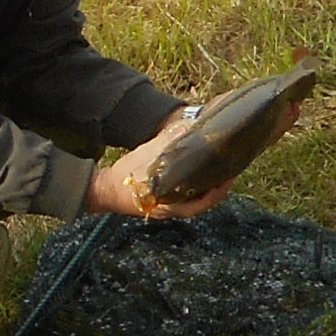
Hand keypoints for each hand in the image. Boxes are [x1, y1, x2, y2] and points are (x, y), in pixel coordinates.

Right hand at [86, 106, 236, 220]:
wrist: (105, 190)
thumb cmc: (125, 176)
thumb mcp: (147, 155)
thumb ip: (167, 142)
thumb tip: (186, 127)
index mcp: (171, 204)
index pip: (204, 201)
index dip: (220, 189)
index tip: (230, 175)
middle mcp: (173, 209)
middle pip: (204, 201)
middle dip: (218, 186)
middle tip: (230, 169)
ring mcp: (168, 208)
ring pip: (196, 200)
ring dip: (208, 187)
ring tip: (219, 169)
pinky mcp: (163, 203)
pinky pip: (187, 198)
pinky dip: (196, 188)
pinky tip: (200, 174)